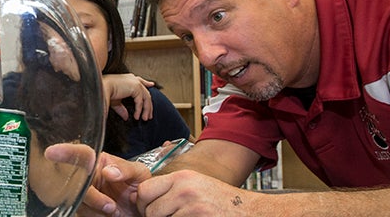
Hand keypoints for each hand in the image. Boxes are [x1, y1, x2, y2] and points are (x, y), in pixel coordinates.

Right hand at [44, 144, 149, 216]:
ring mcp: (82, 194)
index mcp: (98, 162)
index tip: (51, 152)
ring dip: (96, 211)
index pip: (80, 154)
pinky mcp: (82, 210)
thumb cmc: (141, 187)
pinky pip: (81, 214)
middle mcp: (86, 176)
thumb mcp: (139, 174)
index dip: (64, 152)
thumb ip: (126, 169)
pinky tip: (108, 216)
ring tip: (114, 211)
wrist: (142, 212)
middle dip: (92, 197)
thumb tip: (108, 171)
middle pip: (75, 183)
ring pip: (78, 202)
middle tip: (111, 206)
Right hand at [103, 73, 154, 120]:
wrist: (101, 88)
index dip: (146, 83)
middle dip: (148, 105)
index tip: (151, 85)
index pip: (140, 81)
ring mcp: (136, 83)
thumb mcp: (115, 101)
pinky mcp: (136, 87)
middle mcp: (133, 79)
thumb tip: (126, 117)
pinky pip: (141, 101)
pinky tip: (136, 117)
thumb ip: (122, 109)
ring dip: (147, 109)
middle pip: (145, 92)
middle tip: (149, 115)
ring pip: (146, 97)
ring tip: (145, 119)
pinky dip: (140, 110)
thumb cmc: (104, 92)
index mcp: (128, 79)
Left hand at [137, 170, 257, 216]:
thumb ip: (169, 189)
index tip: (149, 211)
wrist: (251, 211)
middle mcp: (185, 190)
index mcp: (182, 178)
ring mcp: (192, 208)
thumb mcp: (194, 185)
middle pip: (150, 211)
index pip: (144, 190)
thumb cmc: (221, 201)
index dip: (143, 204)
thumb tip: (139, 197)